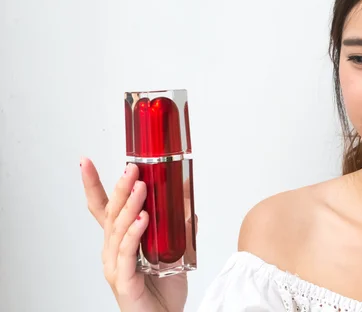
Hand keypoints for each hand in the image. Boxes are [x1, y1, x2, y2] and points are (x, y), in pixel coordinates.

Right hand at [81, 158, 194, 311]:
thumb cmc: (163, 289)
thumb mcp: (174, 248)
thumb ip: (177, 223)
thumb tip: (185, 196)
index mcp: (120, 241)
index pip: (102, 208)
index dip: (93, 185)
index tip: (86, 162)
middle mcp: (113, 251)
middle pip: (110, 213)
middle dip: (119, 188)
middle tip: (131, 168)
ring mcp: (116, 266)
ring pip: (118, 230)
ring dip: (130, 206)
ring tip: (140, 187)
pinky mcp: (124, 280)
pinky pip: (128, 253)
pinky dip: (135, 234)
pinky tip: (143, 219)